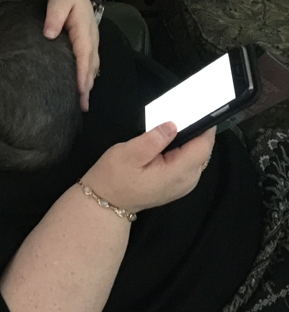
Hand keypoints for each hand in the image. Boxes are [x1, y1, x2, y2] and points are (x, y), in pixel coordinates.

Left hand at [44, 0, 99, 111]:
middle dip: (87, 88)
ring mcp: (92, 44)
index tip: (79, 91)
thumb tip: (49, 34)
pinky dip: (88, 79)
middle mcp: (91, 41)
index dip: (82, 74)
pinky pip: (91, 65)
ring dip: (88, 86)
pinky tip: (83, 90)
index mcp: (83, 32)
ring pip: (92, 68)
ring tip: (83, 104)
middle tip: (82, 107)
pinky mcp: (89, 46)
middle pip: (90, 67)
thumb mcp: (59, 1)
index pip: (83, 57)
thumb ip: (54, 16)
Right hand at [83, 123, 216, 212]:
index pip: (203, 145)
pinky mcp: (179, 184)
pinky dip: (184, 149)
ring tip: (173, 125)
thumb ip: (153, 139)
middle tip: (180, 113)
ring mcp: (184, 184)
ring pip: (198, 155)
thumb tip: (173, 125)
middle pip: (203, 150)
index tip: (199, 109)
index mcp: (177, 173)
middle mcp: (187, 181)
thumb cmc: (114, 178)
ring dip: (189, 139)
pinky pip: (190, 162)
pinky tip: (170, 141)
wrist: (107, 202)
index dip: (204, 126)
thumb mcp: (128, 154)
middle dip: (196, 130)